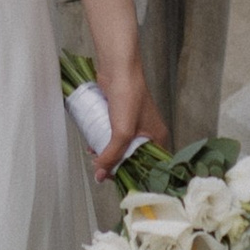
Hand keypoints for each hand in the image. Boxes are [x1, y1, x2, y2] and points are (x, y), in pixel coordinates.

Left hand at [93, 64, 165, 182]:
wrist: (117, 69)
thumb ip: (112, 155)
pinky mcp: (120, 118)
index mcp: (158, 138)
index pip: (150, 166)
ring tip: (95, 157)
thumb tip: (100, 175)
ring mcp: (134, 125)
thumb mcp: (122, 132)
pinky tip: (92, 145)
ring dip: (107, 154)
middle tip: (102, 170)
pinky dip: (103, 142)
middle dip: (117, 164)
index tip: (118, 181)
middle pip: (133, 158)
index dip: (134, 175)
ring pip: (121, 148)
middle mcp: (148, 133)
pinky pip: (113, 137)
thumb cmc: (128, 96)